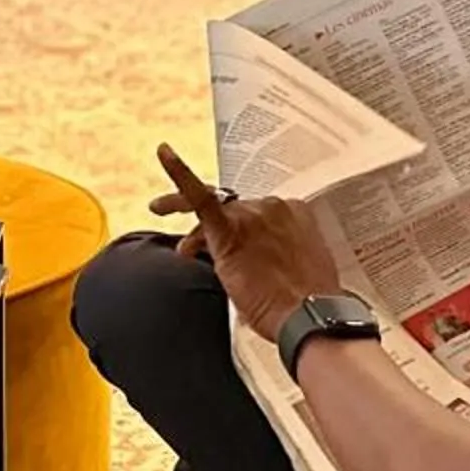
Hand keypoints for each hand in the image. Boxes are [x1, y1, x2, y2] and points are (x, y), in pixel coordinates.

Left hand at [151, 145, 343, 337]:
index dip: (238, 229)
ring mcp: (252, 216)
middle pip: (230, 206)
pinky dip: (179, 171)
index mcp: (294, 214)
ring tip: (159, 208)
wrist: (310, 317)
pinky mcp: (229, 230)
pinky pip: (200, 196)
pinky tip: (164, 153)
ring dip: (182, 207)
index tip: (235, 248)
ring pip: (209, 204)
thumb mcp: (298, 272)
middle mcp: (274, 207)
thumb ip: (277, 259)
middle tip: (188, 229)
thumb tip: (261, 272)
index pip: (255, 212)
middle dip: (208, 220)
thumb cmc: (307, 306)